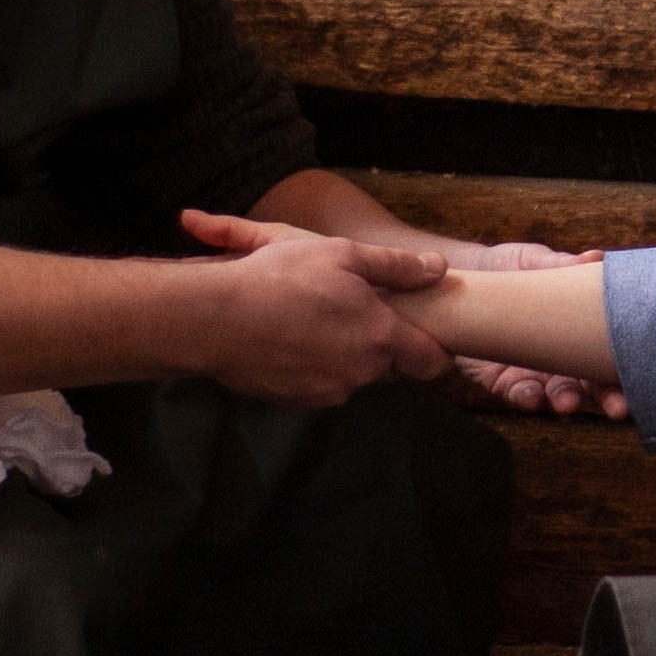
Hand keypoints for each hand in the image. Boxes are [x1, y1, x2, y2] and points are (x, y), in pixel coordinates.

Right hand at [177, 209, 452, 407]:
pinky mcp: (297, 402)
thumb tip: (439, 268)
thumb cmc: (282, 278)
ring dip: (347, 355)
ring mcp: (327, 392)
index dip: (438, 353)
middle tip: (359, 315)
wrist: (217, 319)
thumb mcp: (344, 254)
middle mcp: (360, 372)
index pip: (430, 361)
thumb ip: (397, 266)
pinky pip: (321, 385)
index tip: (437, 343)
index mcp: (381, 336)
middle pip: (389, 366)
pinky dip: (316, 367)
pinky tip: (293, 340)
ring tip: (318, 321)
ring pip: (353, 375)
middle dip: (383, 345)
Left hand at [454, 239, 628, 417]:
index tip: (644, 380)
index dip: (629, 369)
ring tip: (568, 403)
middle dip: (609, 399)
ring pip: (560, 396)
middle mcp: (565, 358)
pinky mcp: (505, 382)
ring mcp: (537, 372)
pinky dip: (527, 397)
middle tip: (619, 407)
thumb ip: (562, 264)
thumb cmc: (511, 268)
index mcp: (581, 331)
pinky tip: (531, 396)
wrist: (466, 279)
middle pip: (594, 384)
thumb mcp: (536, 261)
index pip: (612, 355)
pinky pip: (520, 395)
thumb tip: (593, 257)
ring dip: (567, 401)